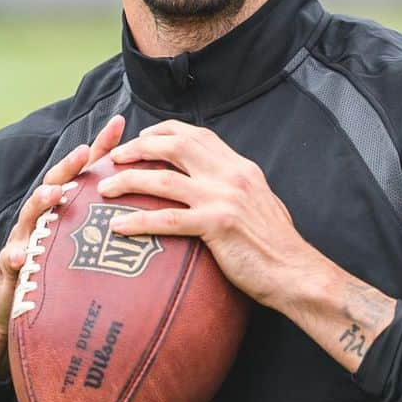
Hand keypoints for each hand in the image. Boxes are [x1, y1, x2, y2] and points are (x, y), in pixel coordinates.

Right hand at [0, 115, 125, 376]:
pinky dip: (16, 256)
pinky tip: (21, 257)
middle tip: (84, 151)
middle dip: (70, 165)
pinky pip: (12, 259)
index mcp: (67, 207)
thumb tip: (158, 211)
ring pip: (32, 213)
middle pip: (56, 181)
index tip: (120, 121)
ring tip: (56, 194)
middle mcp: (45, 215)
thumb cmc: (59, 271)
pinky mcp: (12, 266)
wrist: (14, 308)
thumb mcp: (88, 244)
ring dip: (42, 200)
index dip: (101, 146)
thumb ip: (113, 222)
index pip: (86, 171)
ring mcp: (26, 237)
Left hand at [102, 120, 396, 372]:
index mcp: (240, 167)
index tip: (142, 137)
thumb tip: (213, 185)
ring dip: (129, 180)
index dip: (164, 131)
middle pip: (175, 146)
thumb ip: (236, 188)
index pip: (197, 134)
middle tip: (115, 156)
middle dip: (139, 147)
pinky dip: (138, 220)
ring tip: (106, 188)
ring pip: (163, 179)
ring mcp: (223, 198)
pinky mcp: (217, 225)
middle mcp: (231, 175)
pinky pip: (167, 219)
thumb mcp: (260, 202)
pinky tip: (118, 226)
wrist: (295, 271)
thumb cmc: (277, 245)